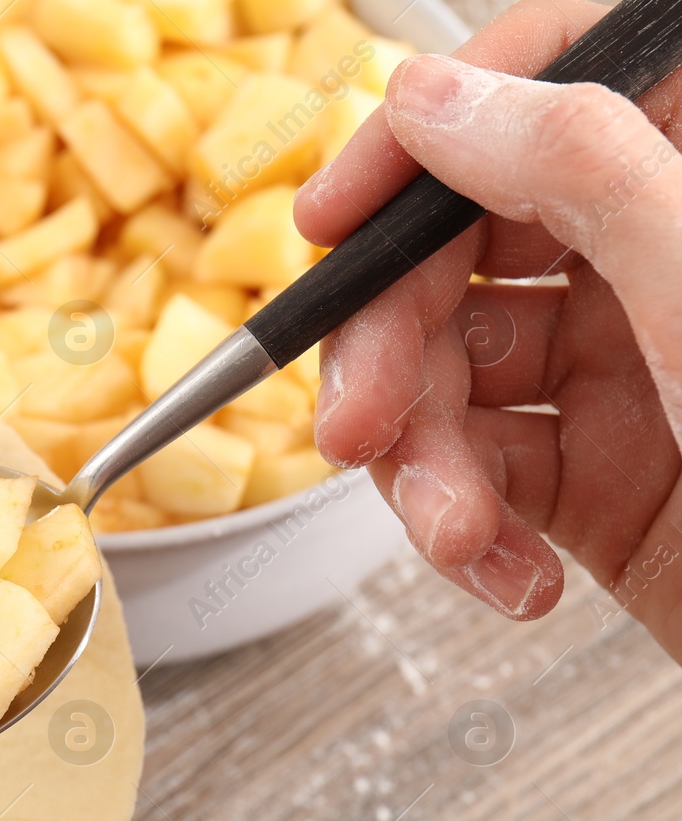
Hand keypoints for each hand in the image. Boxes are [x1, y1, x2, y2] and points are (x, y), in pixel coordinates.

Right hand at [295, 0, 681, 659]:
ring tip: (455, 531)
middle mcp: (644, 261)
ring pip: (445, 375)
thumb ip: (579, 172)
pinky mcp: (590, 473)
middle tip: (359, 423)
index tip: (334, 214)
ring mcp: (612, 367)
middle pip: (451, 252)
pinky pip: (475, 476)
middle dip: (388, 351)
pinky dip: (465, 528)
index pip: (533, 93)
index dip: (415, 144)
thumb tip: (433, 96)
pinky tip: (504, 569)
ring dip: (422, 464)